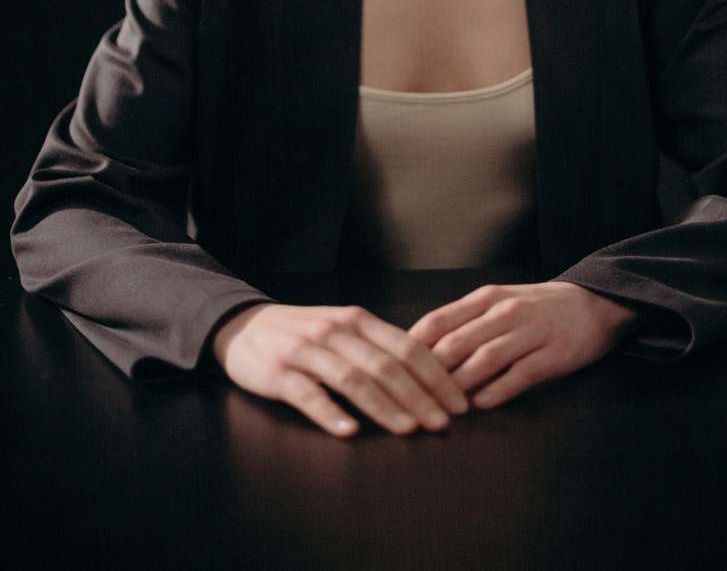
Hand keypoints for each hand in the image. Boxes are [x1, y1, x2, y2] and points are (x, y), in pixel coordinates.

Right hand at [212, 303, 468, 437]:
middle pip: (385, 365)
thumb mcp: (343, 330)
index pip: (406, 346)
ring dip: (384, 406)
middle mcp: (336, 331)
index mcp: (357, 320)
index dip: (435, 375)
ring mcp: (307, 351)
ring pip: (353, 379)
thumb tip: (426, 376)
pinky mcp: (279, 373)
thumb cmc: (303, 333)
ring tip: (408, 429)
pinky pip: (308, 394)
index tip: (458, 402)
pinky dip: (331, 413)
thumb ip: (377, 347)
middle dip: (419, 396)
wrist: (244, 326)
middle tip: (442, 423)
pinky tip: (350, 432)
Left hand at [409, 282, 639, 409]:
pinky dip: (497, 390)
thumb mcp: (498, 304)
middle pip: (456, 343)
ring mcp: (529, 332)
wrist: (594, 303)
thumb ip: (465, 323)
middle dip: (430, 375)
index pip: (438, 321)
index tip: (394, 371)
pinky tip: (481, 404)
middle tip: (410, 400)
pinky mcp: (553, 354)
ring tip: (441, 408)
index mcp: (485, 299)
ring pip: (484, 359)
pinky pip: (519, 374)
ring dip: (459, 386)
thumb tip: (422, 351)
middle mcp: (504, 311)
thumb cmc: (538, 308)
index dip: (412, 348)